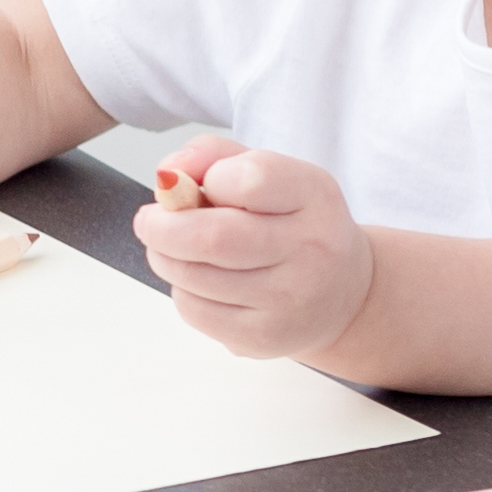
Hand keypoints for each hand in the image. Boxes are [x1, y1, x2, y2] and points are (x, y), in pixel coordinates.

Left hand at [138, 133, 375, 365]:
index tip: (201, 185)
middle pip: (213, 238)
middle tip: (150, 221)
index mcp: (313, 194)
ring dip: (165, 258)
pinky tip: (201, 281)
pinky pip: (195, 310)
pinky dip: (182, 289)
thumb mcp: (269, 172)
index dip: (209, 179)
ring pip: (194, 277)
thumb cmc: (293, 222)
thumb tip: (166, 176)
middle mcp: (310, 248)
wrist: (341, 292)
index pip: (251, 180)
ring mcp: (289, 299)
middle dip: (162, 227)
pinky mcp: (264, 336)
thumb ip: (212, 155)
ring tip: (173, 248)